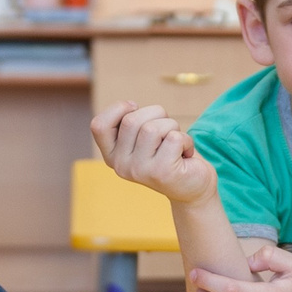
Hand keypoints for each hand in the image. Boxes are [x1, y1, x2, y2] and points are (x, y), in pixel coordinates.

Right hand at [92, 102, 216, 205]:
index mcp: (111, 155)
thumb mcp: (142, 137)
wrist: (192, 186)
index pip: (99, 125)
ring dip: (172, 126)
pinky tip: (186, 153)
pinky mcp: (162, 173)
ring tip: (176, 142)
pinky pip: (174, 138)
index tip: (135, 108)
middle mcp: (121, 166)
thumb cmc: (167, 153)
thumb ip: (131, 123)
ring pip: (152, 128)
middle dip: (156, 114)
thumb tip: (130, 106)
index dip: (118, 108)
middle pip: (130, 120)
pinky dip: (186, 139)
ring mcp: (140, 171)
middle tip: (166, 129)